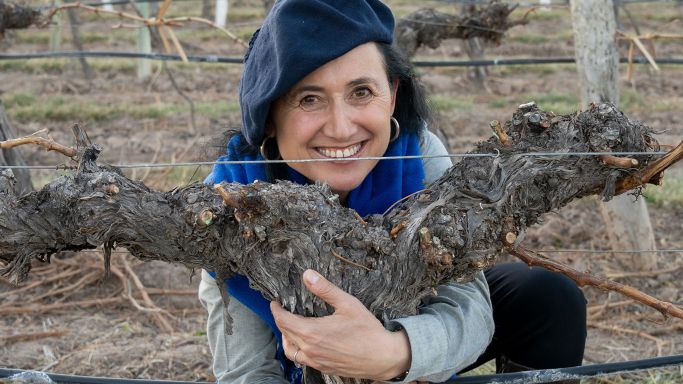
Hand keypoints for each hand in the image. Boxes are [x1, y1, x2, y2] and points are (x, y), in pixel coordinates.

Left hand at [270, 269, 410, 380]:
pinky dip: (297, 350)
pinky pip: (302, 360)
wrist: (383, 357)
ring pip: (291, 351)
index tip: (274, 303)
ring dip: (287, 338)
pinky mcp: (323, 368)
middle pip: (285, 334)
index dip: (276, 311)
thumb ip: (325, 289)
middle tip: (283, 311)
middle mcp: (310, 349)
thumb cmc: (367, 330)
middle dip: (280, 321)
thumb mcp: (347, 303)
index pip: (283, 321)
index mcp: (312, 332)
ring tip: (291, 327)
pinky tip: (306, 342)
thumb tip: (307, 274)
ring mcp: (316, 361)